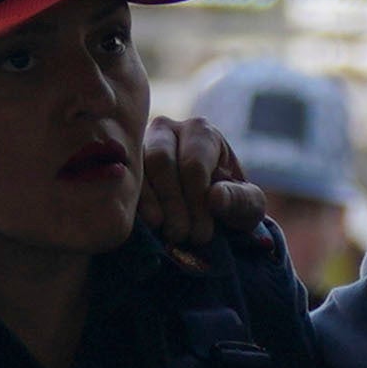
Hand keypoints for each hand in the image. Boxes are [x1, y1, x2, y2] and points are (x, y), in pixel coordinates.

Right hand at [134, 116, 273, 261]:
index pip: (193, 163)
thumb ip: (240, 201)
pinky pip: (118, 182)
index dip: (196, 200)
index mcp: (201, 132)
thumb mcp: (249, 206)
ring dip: (150, 204)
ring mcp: (138, 147)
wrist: (207, 215)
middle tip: (181, 236)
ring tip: (163, 231)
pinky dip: (130, 205)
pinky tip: (143, 227)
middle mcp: (165, 131)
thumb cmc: (230, 204)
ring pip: (136, 169)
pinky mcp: (121, 168)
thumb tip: (214, 197)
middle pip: (160, 160)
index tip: (202, 234)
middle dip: (172, 201)